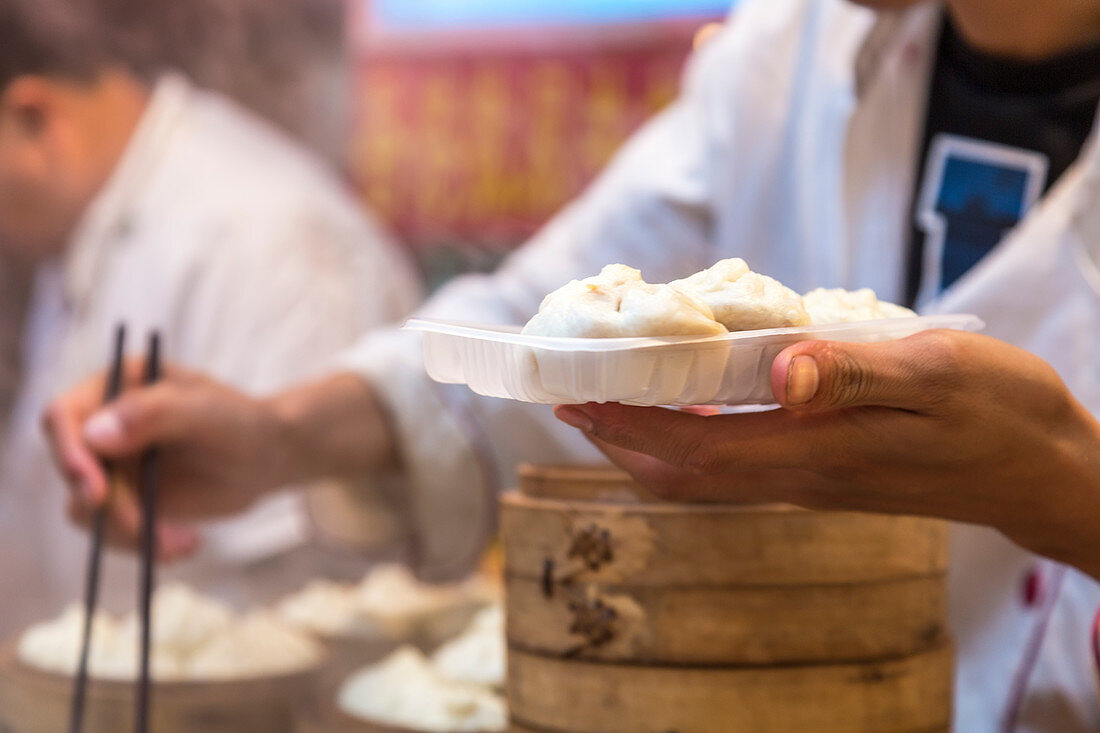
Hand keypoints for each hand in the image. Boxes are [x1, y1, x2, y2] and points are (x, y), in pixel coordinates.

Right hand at [44, 365, 396, 557]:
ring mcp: (111, 465)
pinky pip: (111, 532)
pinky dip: (142, 546)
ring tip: (184, 541)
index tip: (96, 491)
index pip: (63, 416)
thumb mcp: (206, 412)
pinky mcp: (125, 499)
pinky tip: (186, 545)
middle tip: (145, 527)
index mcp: (116, 386)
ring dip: (128, 533)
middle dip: (108, 506)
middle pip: (72, 471)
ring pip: (85, 510)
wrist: (268, 457)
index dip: (68, 453)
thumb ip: (154, 414)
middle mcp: (103, 425)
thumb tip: (94, 435)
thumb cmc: (241, 422)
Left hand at [554, 331, 1099, 578]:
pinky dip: (697, 432)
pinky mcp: (826, 470)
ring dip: (650, 438)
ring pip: (705, 471)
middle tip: (569, 393)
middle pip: (682, 471)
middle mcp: (799, 474)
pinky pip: (738, 459)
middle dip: (617, 437)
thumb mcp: (938, 374)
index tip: (570, 395)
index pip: (691, 446)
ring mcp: (811, 477)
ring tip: (613, 393)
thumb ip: (856, 370)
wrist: (1044, 471)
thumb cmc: (1001, 414)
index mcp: (814, 450)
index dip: (623, 425)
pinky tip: (696, 396)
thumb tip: (782, 368)